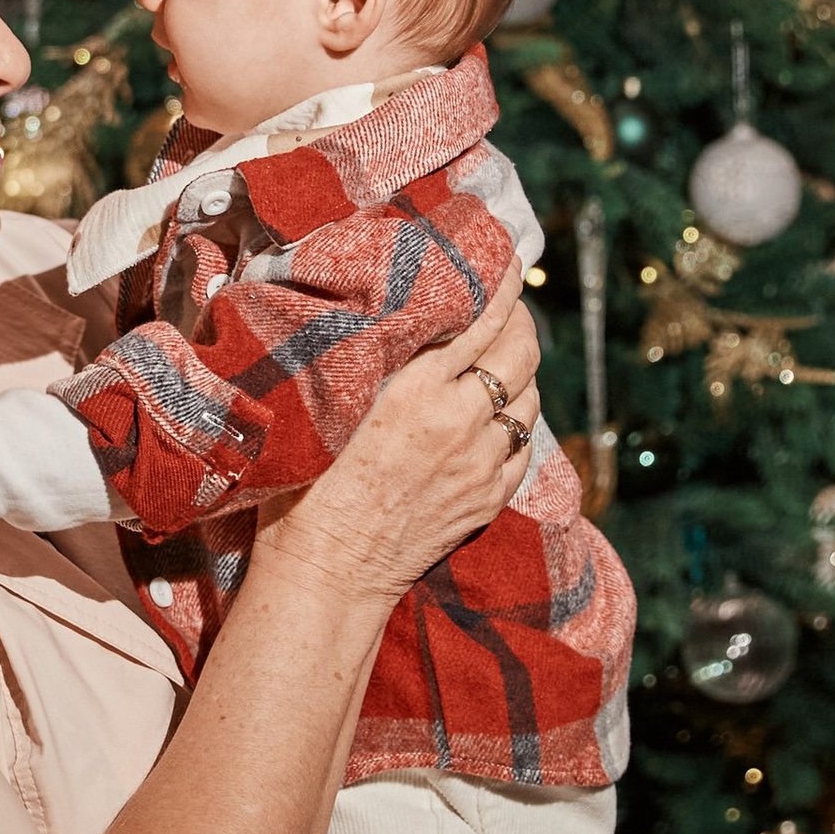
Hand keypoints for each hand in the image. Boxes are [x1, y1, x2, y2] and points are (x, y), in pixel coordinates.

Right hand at [251, 267, 539, 609]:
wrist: (327, 571)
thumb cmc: (304, 485)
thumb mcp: (327, 403)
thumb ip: (364, 358)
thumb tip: (377, 313)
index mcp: (418, 389)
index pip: (483, 320)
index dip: (504, 286)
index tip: (510, 262)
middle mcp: (461, 421)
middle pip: (520, 353)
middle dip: (520, 322)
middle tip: (507, 305)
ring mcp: (482, 463)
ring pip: (529, 399)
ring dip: (521, 372)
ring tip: (504, 358)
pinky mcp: (489, 498)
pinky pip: (525, 446)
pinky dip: (519, 421)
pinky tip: (502, 414)